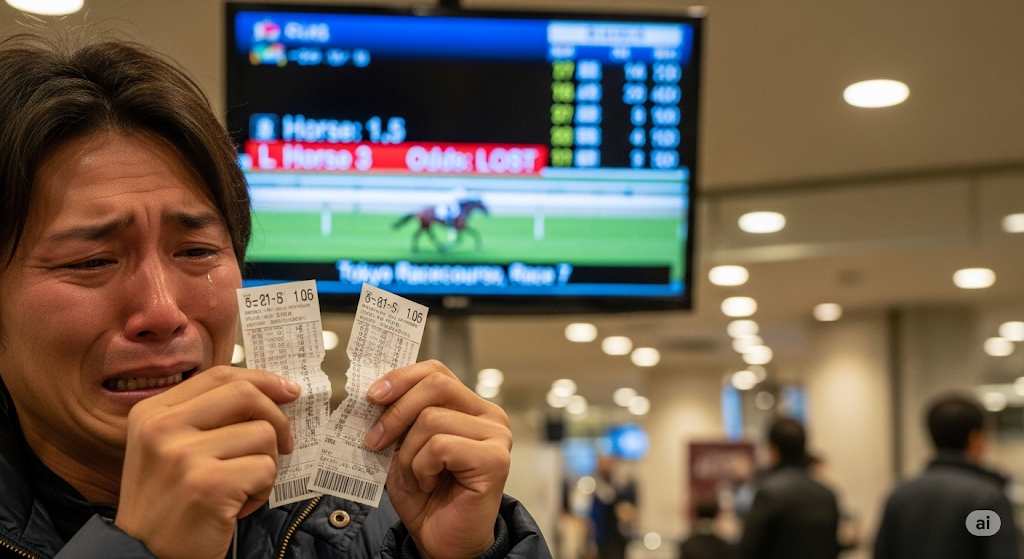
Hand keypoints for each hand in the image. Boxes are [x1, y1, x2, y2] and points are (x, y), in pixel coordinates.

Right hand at [115, 366, 299, 558]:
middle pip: (246, 394)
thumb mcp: (169, 449)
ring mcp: (184, 455)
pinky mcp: (208, 485)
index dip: (262, 379)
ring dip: (266, 465)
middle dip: (277, 418)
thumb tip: (273, 391)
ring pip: (263, 434)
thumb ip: (207, 417)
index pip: (220, 375)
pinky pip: (265, 468)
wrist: (142, 557)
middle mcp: (163, 427)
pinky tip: (237, 507)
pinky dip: (262, 490)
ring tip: (241, 488)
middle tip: (284, 443)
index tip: (288, 390)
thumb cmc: (168, 504)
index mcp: (152, 412)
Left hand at [364, 360, 511, 558]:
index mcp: (470, 407)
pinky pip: (440, 446)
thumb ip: (398, 418)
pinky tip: (429, 485)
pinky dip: (422, 468)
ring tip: (416, 477)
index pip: (436, 371)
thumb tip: (374, 394)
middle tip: (375, 441)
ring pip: (432, 419)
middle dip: (396, 412)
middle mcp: (490, 416)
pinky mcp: (495, 460)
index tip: (372, 396)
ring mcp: (497, 436)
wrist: (442, 542)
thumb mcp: (403, 448)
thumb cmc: (426, 496)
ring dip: (410, 454)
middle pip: (436, 385)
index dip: (402, 378)